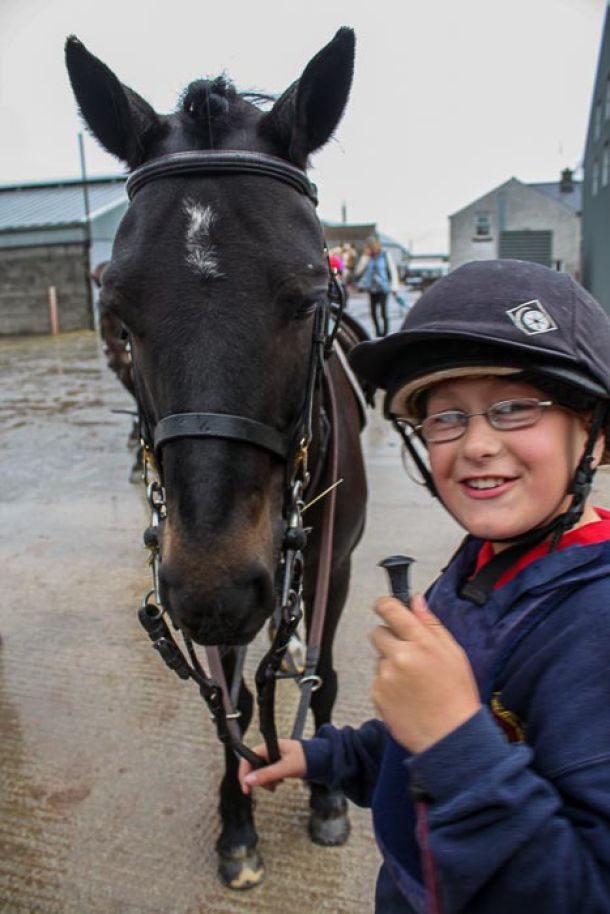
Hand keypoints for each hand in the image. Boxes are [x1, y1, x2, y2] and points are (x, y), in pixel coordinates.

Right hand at [238, 739, 306, 794]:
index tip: (246, 788)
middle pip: (252, 766)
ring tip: (276, 785)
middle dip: (256, 779)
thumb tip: (249, 781)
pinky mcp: (278, 765)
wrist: (321, 759)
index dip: (244, 773)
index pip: (248, 758)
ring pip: (260, 772)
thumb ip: (267, 774)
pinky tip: (279, 783)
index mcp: (268, 747)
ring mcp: (273, 758)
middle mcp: (268, 751)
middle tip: (265, 788)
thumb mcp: (286, 767)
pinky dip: (271, 781)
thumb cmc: (306, 758)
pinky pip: (268, 774)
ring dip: (265, 782)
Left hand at [370, 594, 480, 753]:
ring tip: (414, 683)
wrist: (451, 737)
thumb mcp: (453, 653)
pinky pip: (378, 681)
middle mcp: (400, 656)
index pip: (391, 610)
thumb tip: (416, 600)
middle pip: (377, 632)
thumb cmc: (457, 695)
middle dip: (389, 639)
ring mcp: (386, 677)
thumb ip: (431, 624)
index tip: (384, 606)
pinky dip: (388, 686)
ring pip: (379, 659)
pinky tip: (407, 697)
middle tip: (408, 654)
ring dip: (391, 665)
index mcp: (422, 642)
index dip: (384, 604)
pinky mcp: (377, 695)